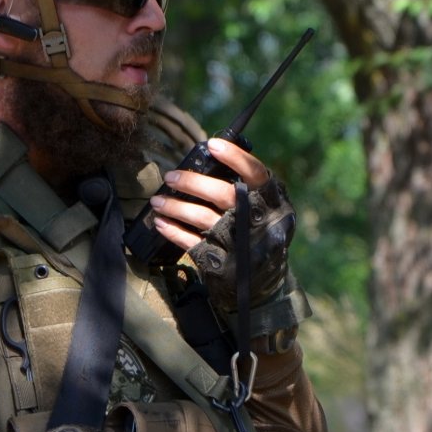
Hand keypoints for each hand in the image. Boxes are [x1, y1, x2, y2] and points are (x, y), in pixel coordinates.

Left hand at [150, 139, 294, 315]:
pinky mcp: (222, 263)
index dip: (236, 158)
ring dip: (175, 207)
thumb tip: (209, 162)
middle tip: (170, 177)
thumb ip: (248, 191)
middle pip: (223, 195)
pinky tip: (161, 222)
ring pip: (202, 218)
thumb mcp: (269, 213)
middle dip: (192, 183)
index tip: (212, 145)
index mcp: (273, 204)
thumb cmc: (261, 237)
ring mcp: (239, 244)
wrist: (264, 286)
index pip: (257, 174)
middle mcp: (258, 222)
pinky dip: (173, 231)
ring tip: (158, 200)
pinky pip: (191, 242)